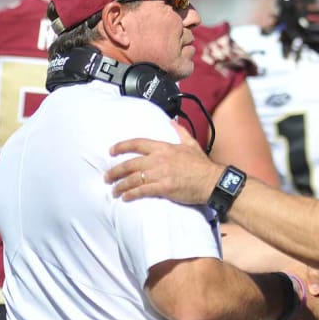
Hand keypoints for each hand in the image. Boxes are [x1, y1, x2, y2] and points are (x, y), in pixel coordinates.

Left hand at [104, 122, 222, 202]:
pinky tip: (125, 197)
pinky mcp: (163, 188)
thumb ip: (180, 132)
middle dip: (115, 171)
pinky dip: (131, 194)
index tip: (111, 151)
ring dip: (120, 186)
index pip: (137, 143)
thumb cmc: (202, 165)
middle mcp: (159, 160)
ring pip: (133, 179)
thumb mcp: (191, 144)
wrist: (211, 181)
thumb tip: (172, 122)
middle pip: (130, 164)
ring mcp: (160, 174)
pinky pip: (142, 191)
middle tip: (107, 177)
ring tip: (113, 191)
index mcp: (164, 148)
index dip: (122, 147)